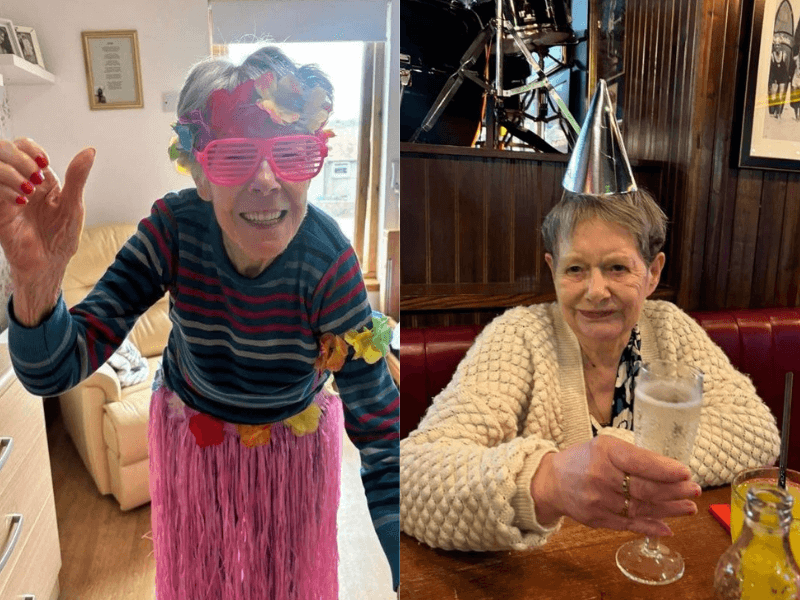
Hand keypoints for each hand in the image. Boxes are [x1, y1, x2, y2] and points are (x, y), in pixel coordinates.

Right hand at [0, 138, 94, 324]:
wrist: (48, 264)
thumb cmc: (62, 237)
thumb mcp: (74, 206)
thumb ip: (77, 177)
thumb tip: (90, 151)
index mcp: (41, 179)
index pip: (24, 146)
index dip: (30, 148)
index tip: (43, 163)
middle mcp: (20, 182)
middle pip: (4, 149)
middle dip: (19, 157)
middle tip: (34, 177)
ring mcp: (5, 194)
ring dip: (11, 173)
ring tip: (27, 192)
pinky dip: (5, 189)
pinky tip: (20, 202)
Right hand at [531, 436, 700, 537]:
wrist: (552, 481)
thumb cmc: (583, 459)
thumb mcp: (605, 446)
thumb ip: (634, 456)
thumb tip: (670, 469)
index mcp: (604, 452)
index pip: (639, 462)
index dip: (664, 469)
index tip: (685, 472)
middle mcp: (600, 476)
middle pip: (644, 488)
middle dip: (673, 491)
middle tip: (694, 490)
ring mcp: (598, 500)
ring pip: (640, 508)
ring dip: (668, 510)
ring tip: (688, 507)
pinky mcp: (598, 519)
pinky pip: (628, 524)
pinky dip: (650, 527)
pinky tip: (667, 527)